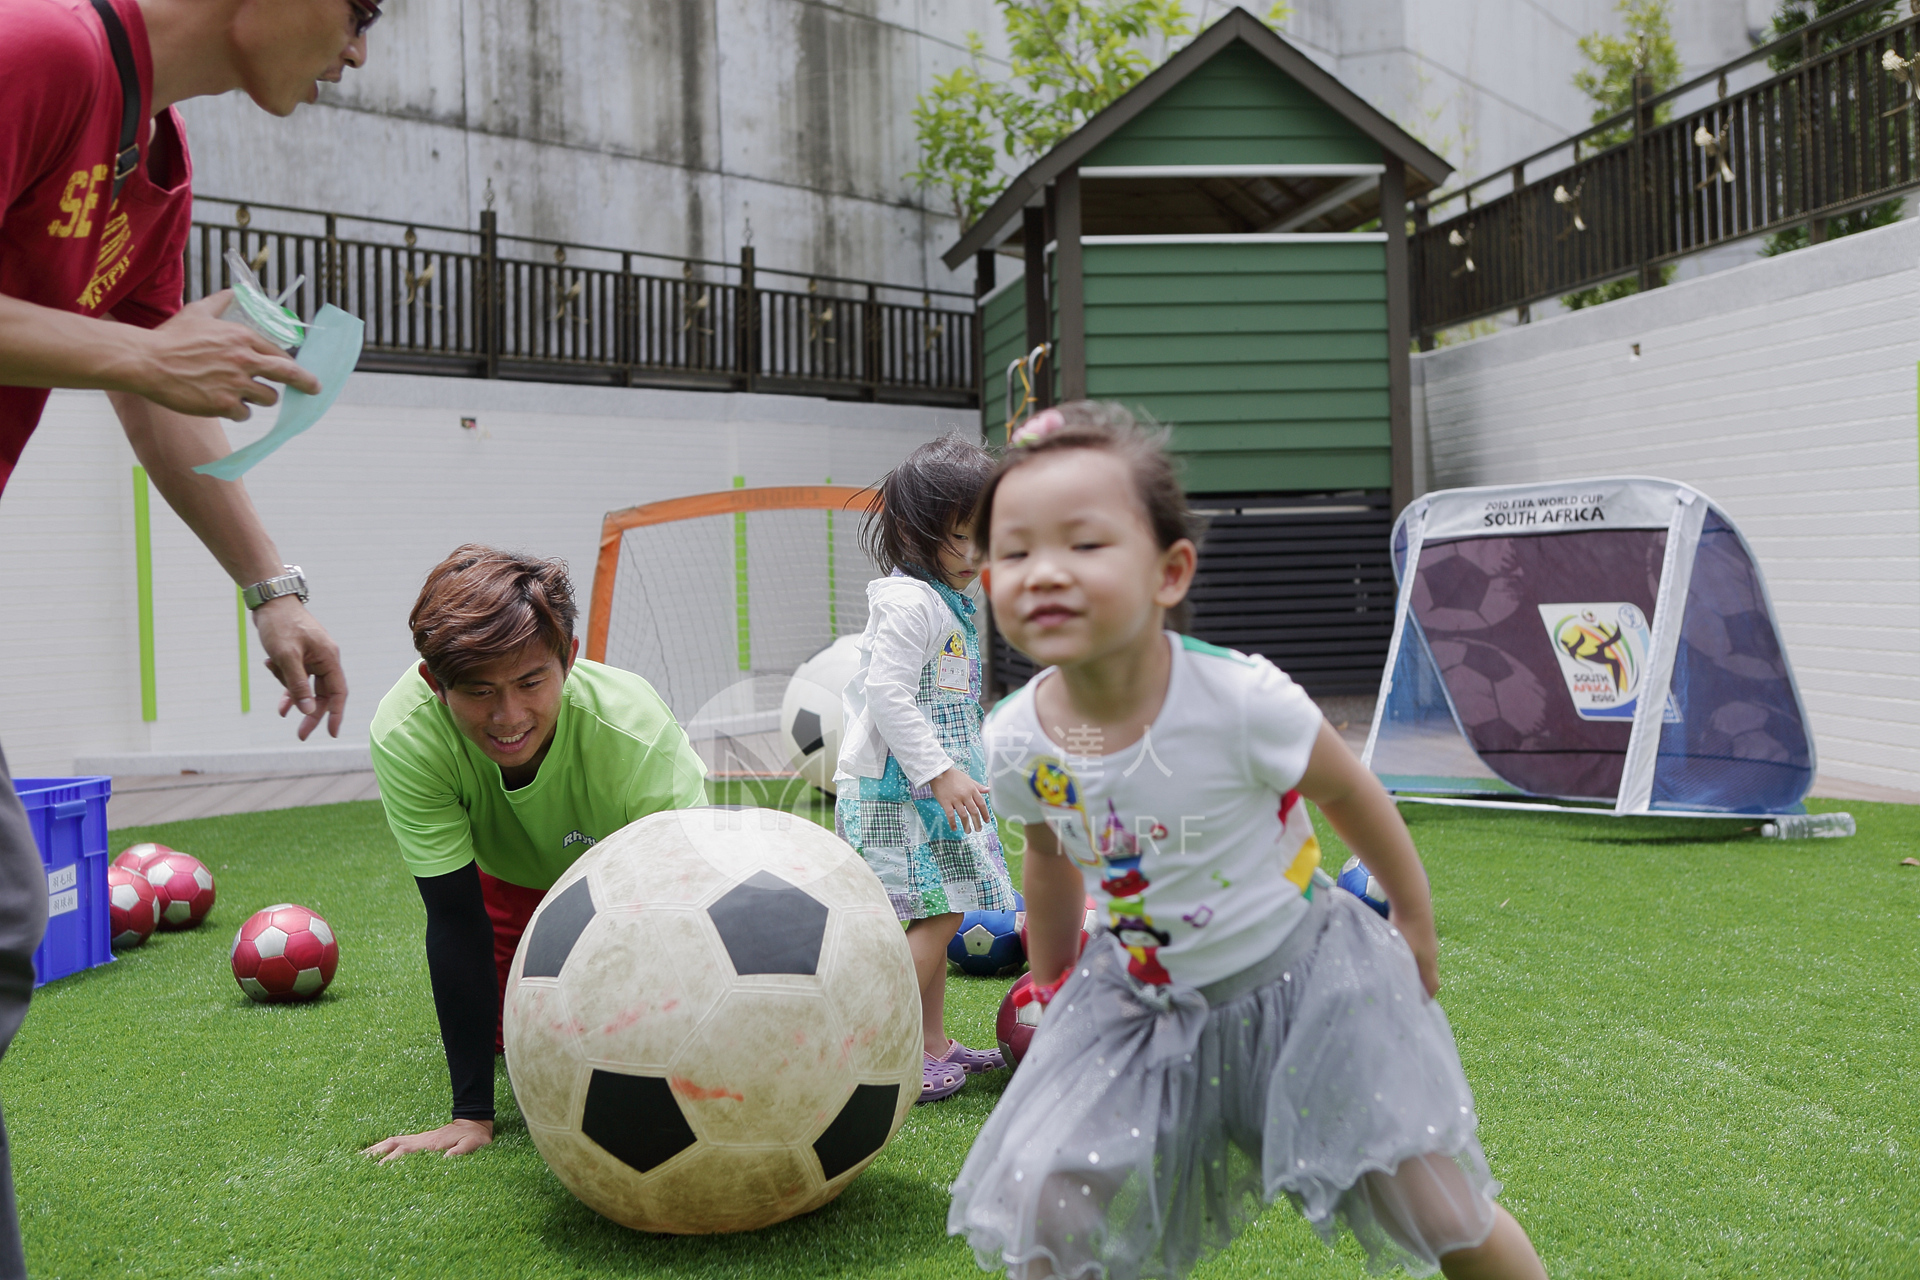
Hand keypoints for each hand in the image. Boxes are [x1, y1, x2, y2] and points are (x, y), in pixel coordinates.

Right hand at [132, 292, 320, 419]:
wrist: (146, 361)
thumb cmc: (170, 337)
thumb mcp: (198, 311)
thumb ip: (221, 301)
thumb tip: (236, 291)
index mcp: (242, 337)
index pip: (278, 352)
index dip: (287, 362)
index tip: (295, 369)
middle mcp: (245, 359)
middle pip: (289, 373)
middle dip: (306, 382)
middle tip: (314, 388)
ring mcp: (236, 383)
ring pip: (268, 397)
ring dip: (259, 398)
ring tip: (241, 394)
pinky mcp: (224, 404)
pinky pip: (245, 413)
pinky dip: (238, 412)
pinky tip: (224, 405)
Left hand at [253, 596, 347, 738]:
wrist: (270, 600)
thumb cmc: (280, 624)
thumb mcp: (286, 656)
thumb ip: (298, 684)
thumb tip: (308, 710)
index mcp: (328, 658)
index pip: (338, 692)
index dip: (336, 714)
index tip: (332, 733)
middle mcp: (324, 659)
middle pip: (322, 694)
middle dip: (310, 713)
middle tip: (301, 734)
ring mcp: (312, 657)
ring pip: (306, 685)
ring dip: (292, 694)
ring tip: (280, 708)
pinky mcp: (299, 655)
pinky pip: (295, 676)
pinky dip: (286, 682)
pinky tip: (273, 679)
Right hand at [361, 1118, 492, 1162]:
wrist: (474, 1124)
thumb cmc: (474, 1138)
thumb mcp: (474, 1144)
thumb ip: (462, 1151)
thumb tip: (447, 1158)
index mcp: (430, 1144)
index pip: (405, 1152)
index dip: (391, 1161)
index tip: (376, 1171)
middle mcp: (419, 1140)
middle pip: (392, 1146)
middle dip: (375, 1155)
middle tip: (356, 1168)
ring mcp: (417, 1139)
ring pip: (391, 1143)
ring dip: (374, 1150)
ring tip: (356, 1161)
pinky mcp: (417, 1140)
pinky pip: (396, 1143)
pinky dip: (382, 1147)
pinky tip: (372, 1155)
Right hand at [929, 767, 989, 833]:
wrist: (939, 772)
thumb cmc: (954, 775)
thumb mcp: (968, 779)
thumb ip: (978, 786)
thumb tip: (988, 790)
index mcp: (972, 790)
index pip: (981, 804)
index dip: (985, 813)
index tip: (987, 821)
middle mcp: (965, 795)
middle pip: (974, 812)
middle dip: (977, 822)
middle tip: (979, 830)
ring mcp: (955, 799)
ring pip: (963, 815)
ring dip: (966, 825)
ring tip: (968, 831)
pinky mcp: (945, 802)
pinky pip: (950, 815)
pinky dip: (953, 823)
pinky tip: (954, 828)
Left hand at [1392, 908, 1440, 998]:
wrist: (1413, 901)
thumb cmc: (1405, 928)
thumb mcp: (1400, 954)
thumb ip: (1399, 971)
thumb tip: (1395, 987)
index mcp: (1428, 964)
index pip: (1432, 987)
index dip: (1426, 998)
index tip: (1417, 1004)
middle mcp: (1432, 955)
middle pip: (1430, 975)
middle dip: (1421, 985)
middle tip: (1408, 990)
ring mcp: (1429, 942)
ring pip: (1425, 961)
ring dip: (1416, 969)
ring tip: (1403, 973)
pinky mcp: (1424, 931)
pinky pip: (1421, 949)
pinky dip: (1413, 955)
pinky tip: (1402, 951)